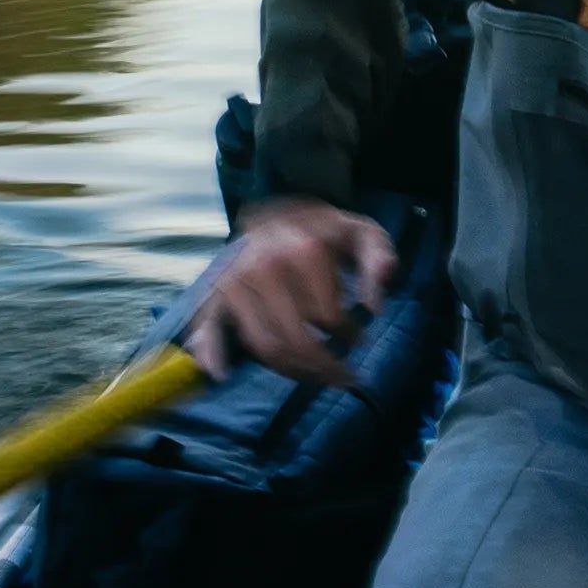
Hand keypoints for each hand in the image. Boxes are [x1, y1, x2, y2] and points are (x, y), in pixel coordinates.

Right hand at [186, 198, 395, 389]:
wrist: (281, 211)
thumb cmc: (326, 231)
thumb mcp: (363, 234)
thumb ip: (379, 260)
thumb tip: (375, 306)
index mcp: (303, 250)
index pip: (327, 315)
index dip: (349, 334)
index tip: (361, 341)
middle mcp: (264, 266)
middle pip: (294, 339)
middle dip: (323, 366)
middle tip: (344, 376)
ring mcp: (236, 280)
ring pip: (264, 345)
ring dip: (292, 371)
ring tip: (317, 376)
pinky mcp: (217, 291)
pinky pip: (209, 327)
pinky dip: (212, 353)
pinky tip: (222, 374)